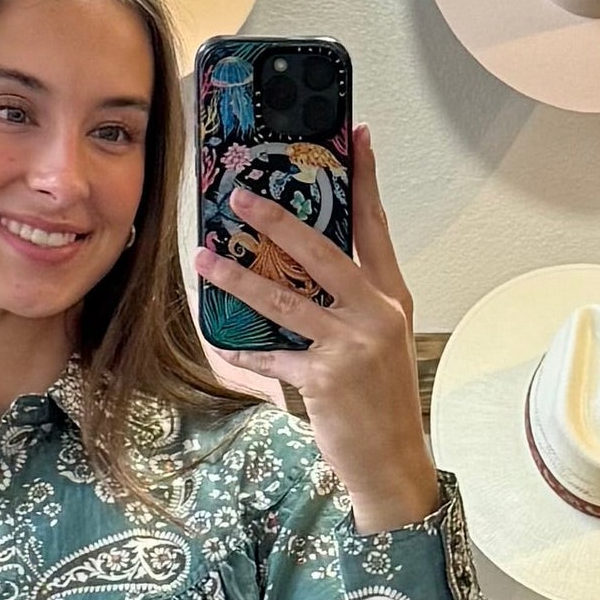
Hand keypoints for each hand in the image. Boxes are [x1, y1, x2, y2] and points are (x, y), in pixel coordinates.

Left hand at [195, 122, 437, 531]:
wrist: (393, 463)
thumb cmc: (380, 402)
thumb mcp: (380, 343)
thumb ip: (351, 304)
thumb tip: (301, 273)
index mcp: (391, 297)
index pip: (375, 227)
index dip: (365, 180)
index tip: (356, 136)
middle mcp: (375, 313)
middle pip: (321, 251)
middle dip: (277, 220)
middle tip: (241, 196)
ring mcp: (350, 345)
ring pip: (283, 299)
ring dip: (237, 278)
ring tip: (205, 258)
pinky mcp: (323, 379)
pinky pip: (270, 357)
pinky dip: (243, 351)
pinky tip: (220, 341)